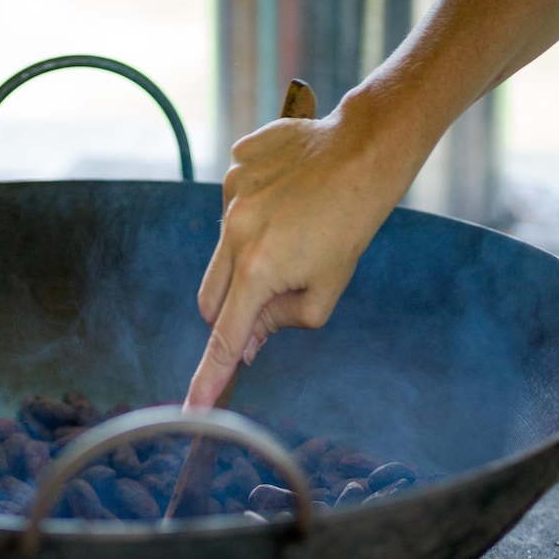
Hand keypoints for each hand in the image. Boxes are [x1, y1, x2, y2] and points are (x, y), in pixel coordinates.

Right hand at [186, 87, 422, 409]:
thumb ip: (281, 322)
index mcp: (259, 269)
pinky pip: (229, 214)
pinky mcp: (234, 171)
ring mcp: (229, 197)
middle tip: (268, 308)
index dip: (209, 378)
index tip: (194, 409)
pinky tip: (286, 206)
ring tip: (290, 240)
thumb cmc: (353, 222)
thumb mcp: (326, 290)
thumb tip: (247, 340)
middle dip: (230, 316)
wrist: (365, 148)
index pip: (225, 338)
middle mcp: (234, 232)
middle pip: (209, 301)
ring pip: (218, 257)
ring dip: (242, 268)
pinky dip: (250, 224)